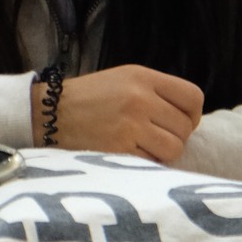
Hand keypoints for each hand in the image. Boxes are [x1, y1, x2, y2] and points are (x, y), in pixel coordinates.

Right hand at [31, 64, 204, 162]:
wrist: (48, 115)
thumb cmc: (89, 98)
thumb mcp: (124, 79)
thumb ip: (157, 92)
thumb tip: (189, 117)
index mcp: (144, 77)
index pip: (193, 97)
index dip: (192, 115)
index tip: (181, 122)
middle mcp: (140, 98)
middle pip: (185, 127)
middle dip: (176, 137)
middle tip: (156, 138)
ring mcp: (130, 125)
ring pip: (174, 148)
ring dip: (163, 154)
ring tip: (144, 148)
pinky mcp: (119, 150)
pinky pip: (152, 163)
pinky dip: (146, 164)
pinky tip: (130, 156)